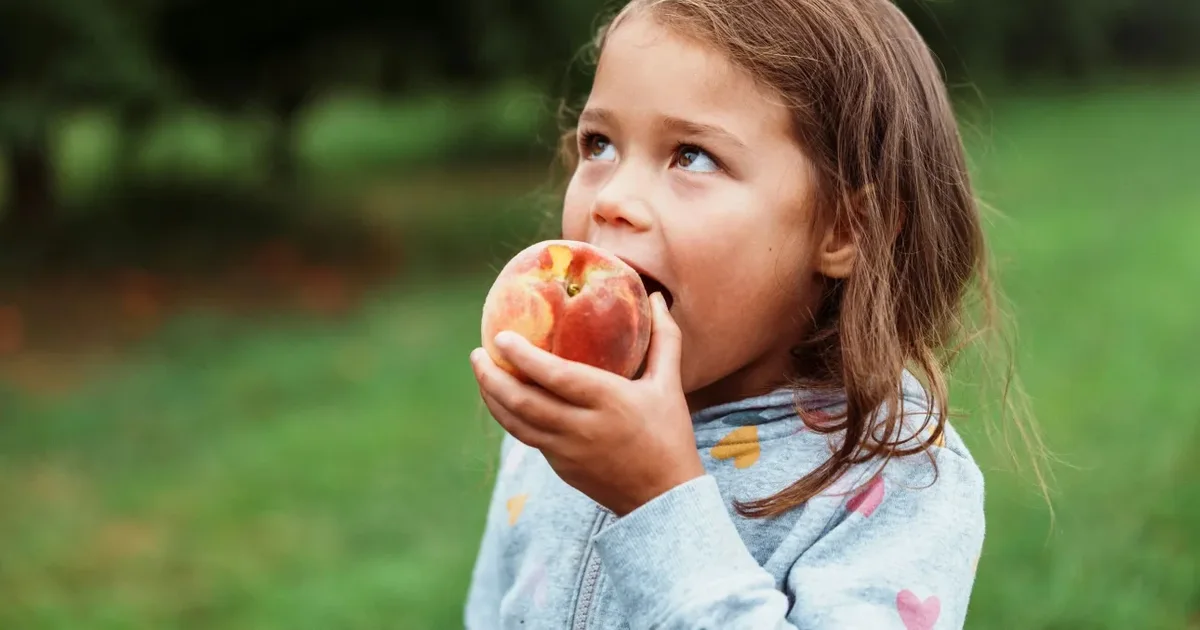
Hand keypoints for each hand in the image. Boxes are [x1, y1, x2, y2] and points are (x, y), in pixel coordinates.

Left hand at [470, 293, 704, 515]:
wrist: (664, 499)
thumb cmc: (669, 435)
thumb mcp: (668, 384)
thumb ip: (664, 339)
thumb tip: (657, 298)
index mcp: (608, 401)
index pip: (555, 377)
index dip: (523, 357)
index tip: (501, 337)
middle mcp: (582, 427)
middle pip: (523, 402)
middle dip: (492, 377)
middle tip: (477, 353)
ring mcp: (567, 451)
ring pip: (516, 424)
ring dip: (492, 397)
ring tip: (481, 371)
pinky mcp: (560, 467)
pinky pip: (527, 437)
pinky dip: (510, 415)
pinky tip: (504, 397)